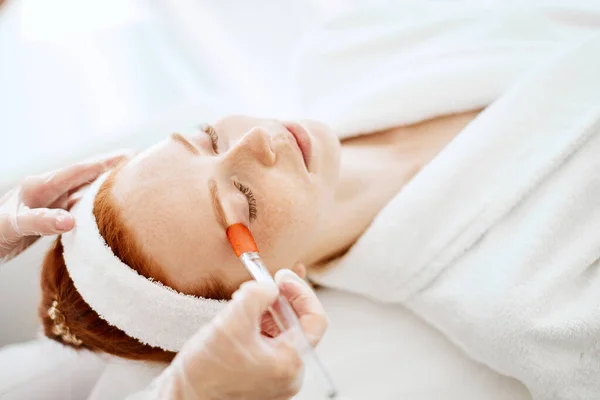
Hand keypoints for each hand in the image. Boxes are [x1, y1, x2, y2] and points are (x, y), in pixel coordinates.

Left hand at [0, 152, 128, 262]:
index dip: (105, 163)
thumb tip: (72, 220)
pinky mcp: (49, 215)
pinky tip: (106, 207)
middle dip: (110, 168)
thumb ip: (42, 222)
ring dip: (104, 185)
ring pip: (83, 190)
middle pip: (84, 175)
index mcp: (39, 186)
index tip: (129, 156)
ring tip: (128, 183)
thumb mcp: (14, 227)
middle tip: (138, 163)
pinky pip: (77, 205)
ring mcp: (48, 202)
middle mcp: (47, 190)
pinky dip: (94, 204)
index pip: (78, 170)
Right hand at [165, 269, 327, 399]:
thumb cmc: (205, 373)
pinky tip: (244, 314)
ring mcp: (276, 376)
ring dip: (267, 310)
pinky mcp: (261, 375)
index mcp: (290, 363)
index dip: (301, 292)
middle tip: (264, 282)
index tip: (281, 277)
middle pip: (297, 324)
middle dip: (280, 299)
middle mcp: (288, 373)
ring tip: (246, 299)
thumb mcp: (232, 321)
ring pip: (281, 332)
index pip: (314, 319)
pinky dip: (259, 323)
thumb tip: (269, 286)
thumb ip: (257, 295)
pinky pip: (269, 342)